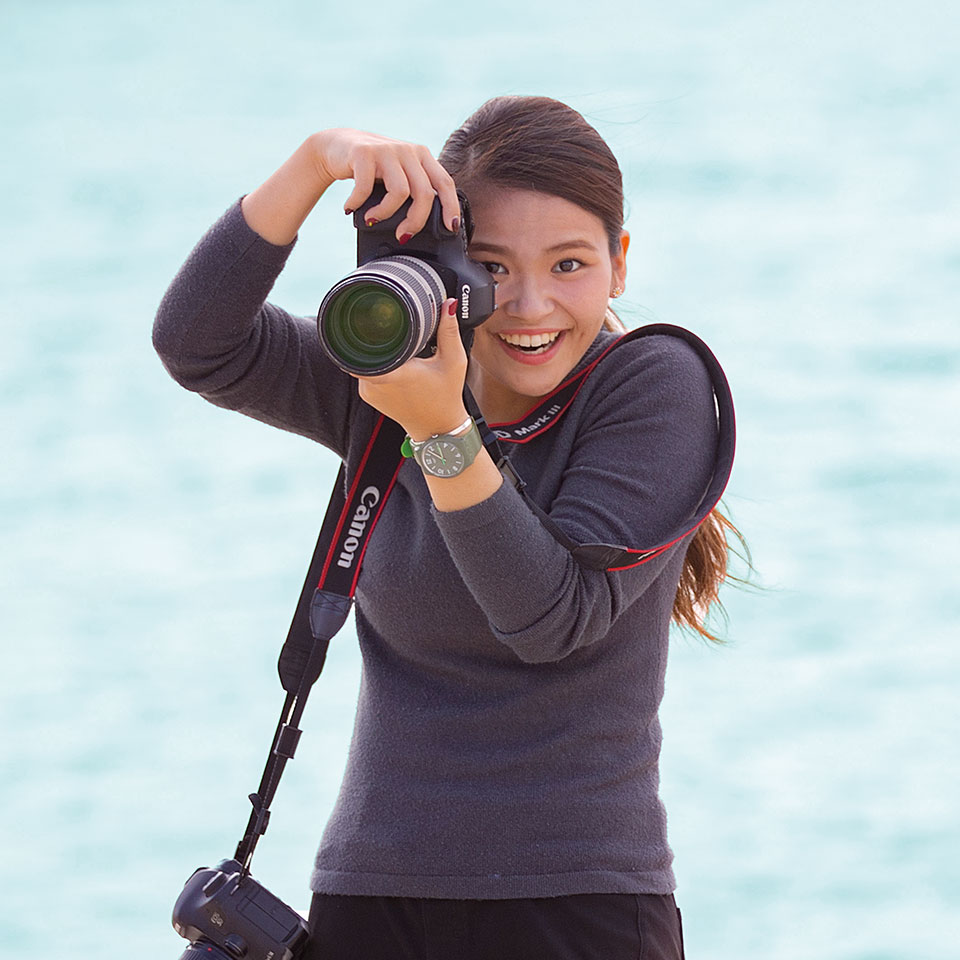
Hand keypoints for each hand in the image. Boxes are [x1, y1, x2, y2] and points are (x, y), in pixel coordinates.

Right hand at [310, 129, 460, 241]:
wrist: (337, 146)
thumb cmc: (372, 169)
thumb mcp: (399, 175)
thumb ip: (415, 191)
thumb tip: (426, 227)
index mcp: (422, 156)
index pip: (445, 182)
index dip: (450, 207)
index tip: (450, 228)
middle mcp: (408, 151)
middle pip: (424, 193)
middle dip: (415, 221)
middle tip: (403, 235)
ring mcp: (387, 150)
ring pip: (399, 193)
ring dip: (385, 214)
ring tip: (372, 219)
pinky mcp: (364, 153)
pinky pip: (366, 188)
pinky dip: (358, 203)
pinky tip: (351, 207)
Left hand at [354, 299, 468, 440]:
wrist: (437, 428)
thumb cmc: (446, 396)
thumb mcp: (453, 361)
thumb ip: (449, 331)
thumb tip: (447, 304)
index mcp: (394, 372)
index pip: (365, 342)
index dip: (367, 326)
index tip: (376, 316)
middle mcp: (375, 382)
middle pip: (362, 347)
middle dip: (374, 336)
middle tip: (390, 327)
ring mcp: (367, 390)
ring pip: (362, 359)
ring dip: (374, 350)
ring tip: (393, 346)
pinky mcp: (367, 395)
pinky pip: (363, 371)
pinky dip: (375, 364)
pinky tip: (391, 362)